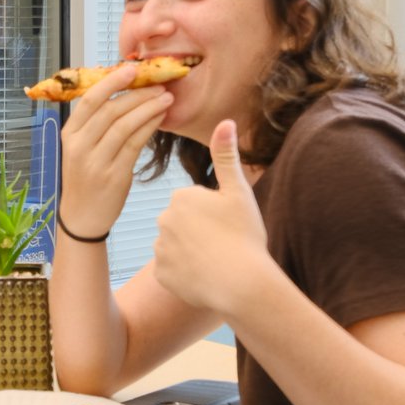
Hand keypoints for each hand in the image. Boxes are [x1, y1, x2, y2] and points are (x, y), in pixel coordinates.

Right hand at [57, 65, 174, 236]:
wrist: (81, 218)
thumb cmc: (84, 180)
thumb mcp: (80, 149)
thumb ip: (95, 125)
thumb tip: (123, 94)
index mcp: (69, 135)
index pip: (90, 101)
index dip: (111, 81)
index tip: (131, 68)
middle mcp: (79, 147)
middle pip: (110, 110)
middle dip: (138, 93)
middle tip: (159, 83)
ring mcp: (96, 162)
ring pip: (125, 125)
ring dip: (148, 107)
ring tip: (166, 97)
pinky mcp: (114, 176)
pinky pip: (135, 144)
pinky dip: (150, 127)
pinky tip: (161, 118)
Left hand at [153, 120, 270, 314]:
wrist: (242, 284)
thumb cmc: (244, 236)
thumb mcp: (239, 192)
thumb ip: (227, 156)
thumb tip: (225, 121)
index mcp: (181, 197)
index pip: (196, 203)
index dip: (216, 215)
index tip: (229, 225)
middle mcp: (163, 219)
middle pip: (184, 224)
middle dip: (200, 232)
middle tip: (224, 244)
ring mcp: (160, 248)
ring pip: (178, 247)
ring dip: (192, 253)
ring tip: (216, 262)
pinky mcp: (161, 274)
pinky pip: (173, 271)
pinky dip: (186, 274)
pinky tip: (204, 277)